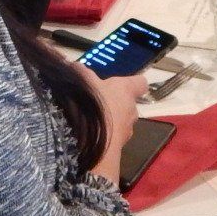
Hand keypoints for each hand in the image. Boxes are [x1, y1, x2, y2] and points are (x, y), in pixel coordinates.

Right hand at [77, 63, 145, 182]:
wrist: (92, 141)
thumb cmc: (92, 104)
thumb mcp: (83, 82)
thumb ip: (81, 73)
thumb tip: (77, 67)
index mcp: (126, 91)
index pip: (140, 83)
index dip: (134, 83)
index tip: (127, 83)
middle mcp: (131, 111)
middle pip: (130, 106)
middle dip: (117, 105)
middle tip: (101, 103)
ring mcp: (126, 131)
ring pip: (122, 124)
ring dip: (112, 123)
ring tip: (93, 122)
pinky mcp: (118, 148)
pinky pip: (113, 140)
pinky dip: (105, 138)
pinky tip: (90, 136)